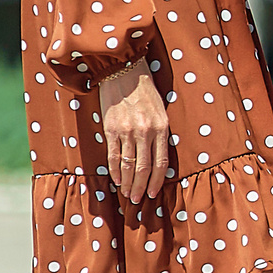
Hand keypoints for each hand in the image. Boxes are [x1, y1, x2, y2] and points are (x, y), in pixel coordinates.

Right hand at [97, 67, 171, 205]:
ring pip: (128, 165)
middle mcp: (145, 131)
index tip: (154, 194)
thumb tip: (159, 160)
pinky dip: (115, 170)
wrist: (124, 71)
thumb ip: (160, 134)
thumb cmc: (145, 93)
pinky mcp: (111, 129)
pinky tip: (116, 180)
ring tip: (128, 194)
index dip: (158, 181)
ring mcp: (126, 131)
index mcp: (161, 128)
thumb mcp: (161, 112)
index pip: (161, 162)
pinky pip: (113, 155)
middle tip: (138, 201)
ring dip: (127, 183)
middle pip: (144, 168)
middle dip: (141, 187)